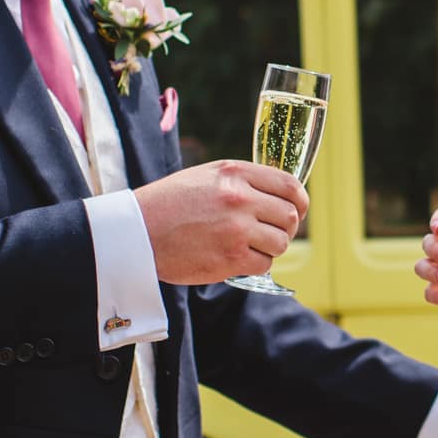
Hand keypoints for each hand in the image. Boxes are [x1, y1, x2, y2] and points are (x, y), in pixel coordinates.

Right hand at [133, 160, 308, 284]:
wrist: (137, 232)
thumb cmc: (169, 204)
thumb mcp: (206, 177)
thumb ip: (242, 182)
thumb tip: (276, 196)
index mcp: (235, 173)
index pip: (289, 185)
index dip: (300, 201)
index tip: (297, 210)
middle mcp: (240, 198)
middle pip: (289, 216)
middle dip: (285, 228)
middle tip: (270, 234)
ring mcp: (236, 229)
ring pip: (280, 242)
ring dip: (270, 248)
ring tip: (249, 246)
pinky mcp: (230, 258)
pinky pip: (264, 264)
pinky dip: (255, 264)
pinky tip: (237, 259)